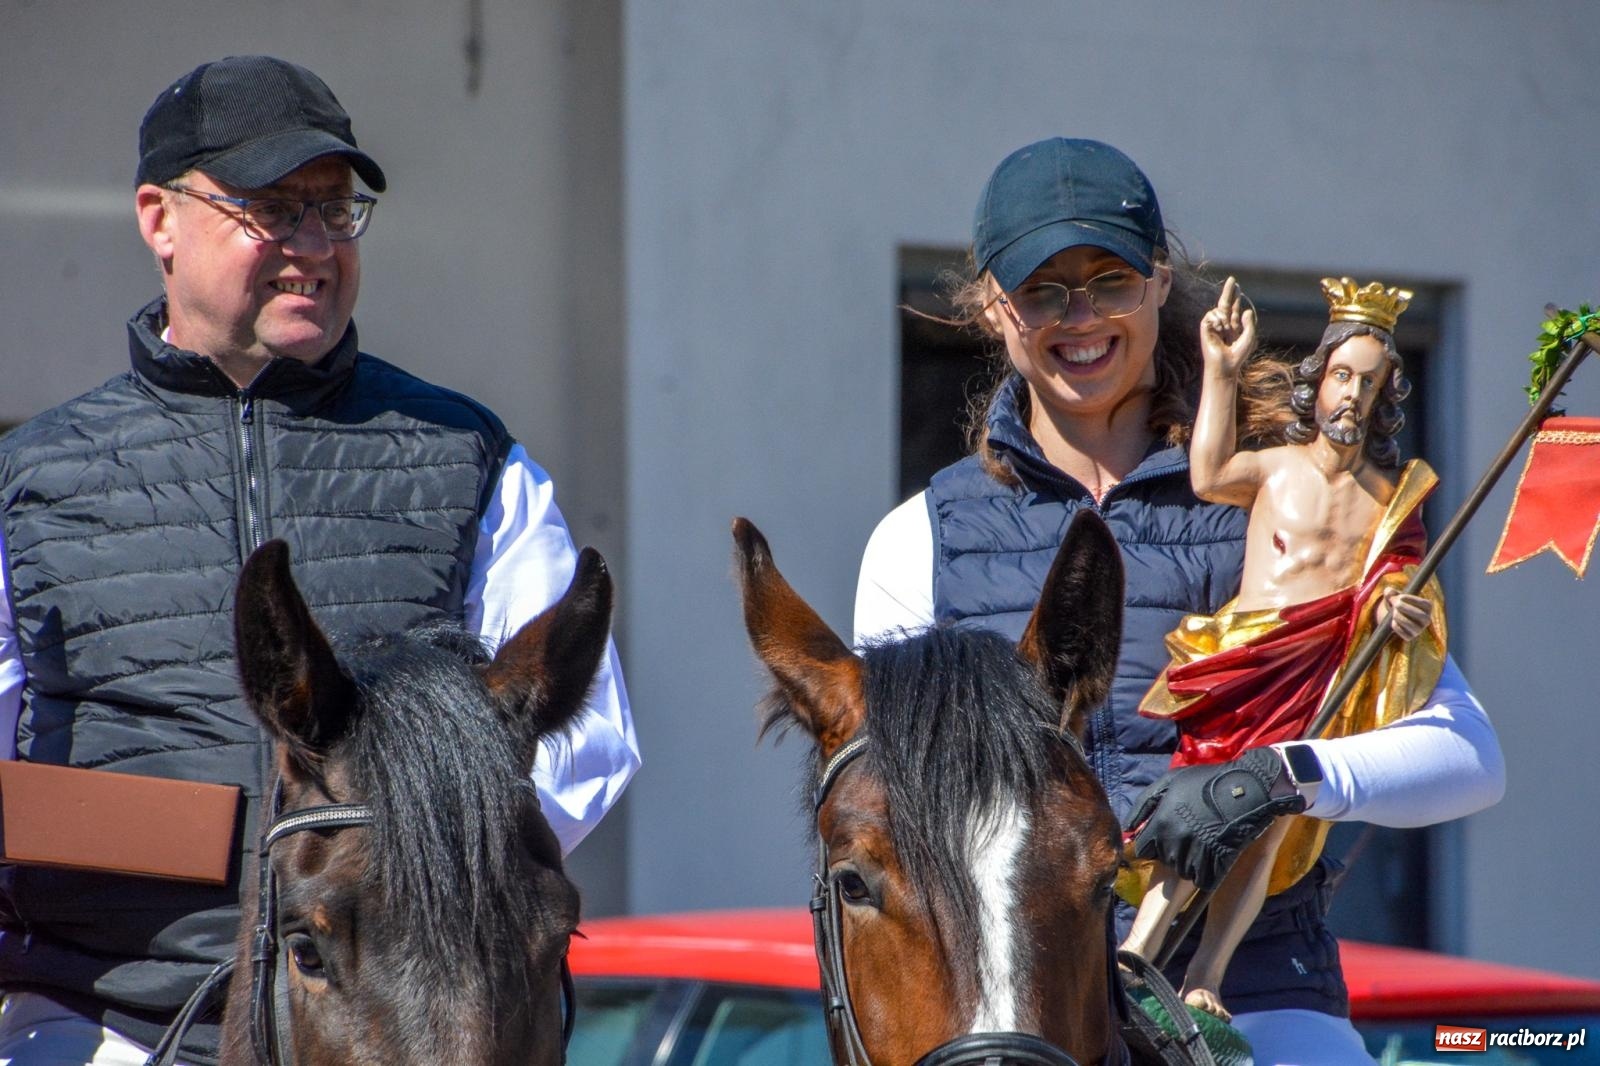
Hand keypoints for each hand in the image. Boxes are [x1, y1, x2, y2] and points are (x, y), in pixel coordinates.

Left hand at [1123, 747, 1304, 890]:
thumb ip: (1144, 804)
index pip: (1144, 850)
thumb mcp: (1169, 782)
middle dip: (1173, 852)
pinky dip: (1207, 872)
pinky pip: (1204, 879)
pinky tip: (1214, 856)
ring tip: (1203, 844)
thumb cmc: (1206, 782)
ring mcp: (1196, 854)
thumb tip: (1127, 827)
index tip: (1165, 837)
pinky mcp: (1217, 863)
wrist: (1247, 788)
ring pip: (1183, 872)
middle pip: (1165, 861)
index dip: (1153, 844)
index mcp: (1160, 823)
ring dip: (1190, 863)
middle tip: (1190, 836)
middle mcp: (1174, 841)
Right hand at [1200, 276, 1257, 375]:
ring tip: (1225, 328)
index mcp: (1233, 327)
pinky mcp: (1205, 328)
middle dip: (1228, 291)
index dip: (1235, 297)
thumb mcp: (1249, 337)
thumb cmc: (1237, 355)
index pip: (1234, 308)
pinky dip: (1216, 319)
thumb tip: (1246, 310)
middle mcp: (1223, 325)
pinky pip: (1210, 315)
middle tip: (1232, 279)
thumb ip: (1249, 323)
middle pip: (1225, 303)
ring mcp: (1214, 326)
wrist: (1225, 365)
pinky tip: (1219, 328)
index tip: (1237, 286)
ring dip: (1223, 316)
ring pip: (1218, 310)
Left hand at [1377, 590, 1432, 641]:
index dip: (1412, 600)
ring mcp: (1419, 629)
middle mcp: (1427, 620)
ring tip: (1394, 613)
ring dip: (1401, 618)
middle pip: (1421, 616)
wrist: (1394, 616)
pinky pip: (1405, 635)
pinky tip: (1393, 622)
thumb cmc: (1397, 603)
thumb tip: (1388, 592)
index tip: (1400, 597)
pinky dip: (1397, 627)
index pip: (1424, 604)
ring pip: (1413, 626)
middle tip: (1395, 605)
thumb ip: (1390, 592)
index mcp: (1427, 607)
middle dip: (1406, 609)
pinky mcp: (1410, 637)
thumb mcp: (1394, 596)